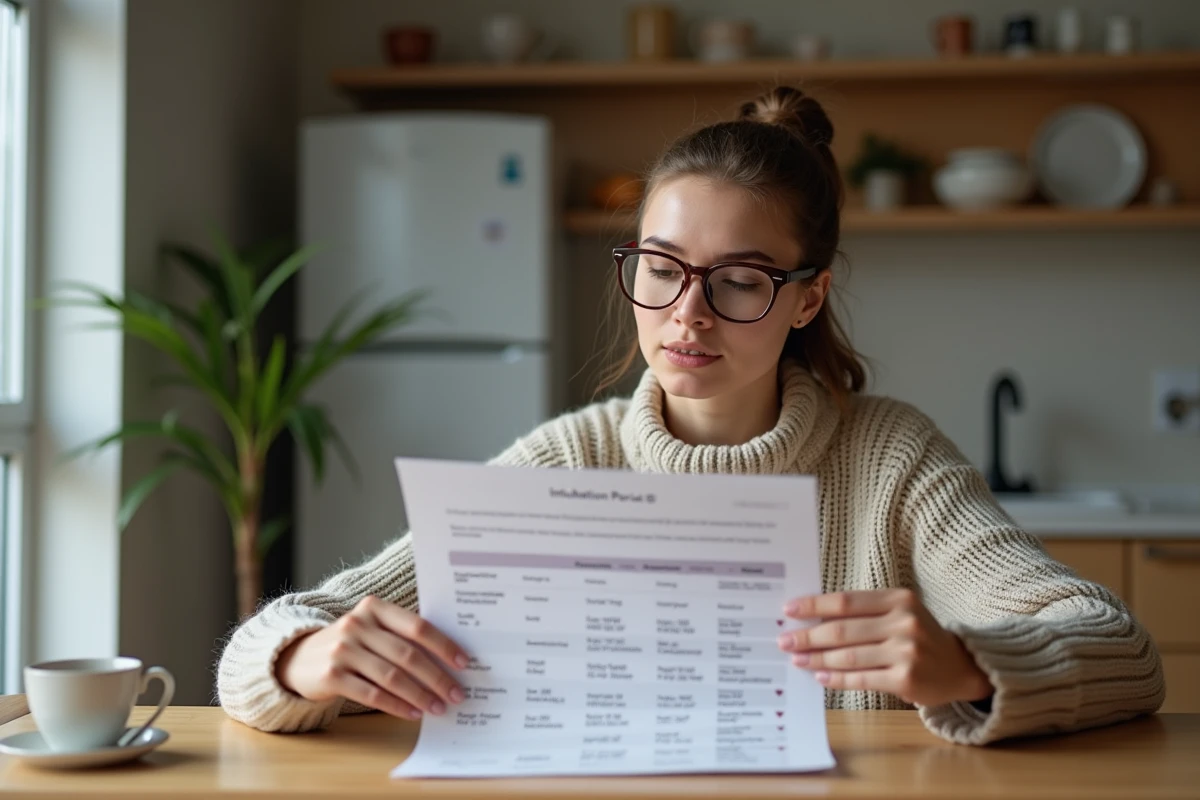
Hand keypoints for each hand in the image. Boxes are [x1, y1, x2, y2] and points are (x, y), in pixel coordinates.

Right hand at [275, 595, 469, 719]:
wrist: (298, 658)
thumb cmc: (350, 645)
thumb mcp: (371, 630)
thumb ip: (401, 636)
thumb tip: (447, 662)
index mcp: (374, 607)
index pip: (417, 626)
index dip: (443, 645)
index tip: (464, 662)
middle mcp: (357, 624)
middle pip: (407, 654)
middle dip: (436, 677)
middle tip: (456, 694)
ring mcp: (342, 649)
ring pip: (391, 676)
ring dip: (419, 694)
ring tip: (438, 707)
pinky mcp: (330, 675)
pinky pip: (372, 693)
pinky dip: (396, 705)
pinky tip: (412, 713)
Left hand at [777, 589, 992, 706]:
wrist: (960, 666)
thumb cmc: (918, 636)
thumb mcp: (898, 613)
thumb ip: (863, 612)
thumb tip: (812, 618)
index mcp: (898, 599)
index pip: (845, 601)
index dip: (813, 606)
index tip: (789, 610)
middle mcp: (904, 622)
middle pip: (842, 630)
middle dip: (808, 636)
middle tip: (784, 640)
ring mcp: (906, 652)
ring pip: (848, 656)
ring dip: (817, 659)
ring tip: (797, 659)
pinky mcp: (906, 679)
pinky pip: (861, 678)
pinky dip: (837, 679)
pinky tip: (820, 677)